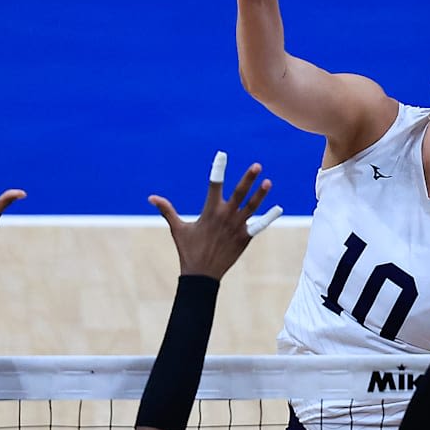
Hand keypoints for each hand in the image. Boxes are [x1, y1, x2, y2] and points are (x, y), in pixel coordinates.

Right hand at [149, 151, 281, 279]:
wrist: (201, 275)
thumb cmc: (188, 250)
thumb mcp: (177, 228)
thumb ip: (167, 210)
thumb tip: (151, 197)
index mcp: (209, 211)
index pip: (214, 184)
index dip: (218, 168)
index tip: (222, 154)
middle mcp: (225, 216)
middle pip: (239, 193)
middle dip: (248, 179)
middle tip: (257, 166)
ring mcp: (236, 227)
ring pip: (251, 207)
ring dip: (260, 195)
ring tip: (268, 182)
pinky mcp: (244, 238)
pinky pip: (259, 225)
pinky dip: (269, 217)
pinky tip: (279, 208)